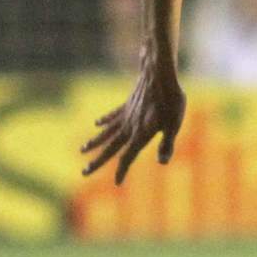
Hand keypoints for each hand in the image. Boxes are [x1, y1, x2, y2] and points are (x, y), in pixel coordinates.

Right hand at [81, 64, 187, 184]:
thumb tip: (162, 162)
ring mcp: (126, 115)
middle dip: (98, 161)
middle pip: (110, 148)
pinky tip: (96, 124)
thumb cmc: (171, 99)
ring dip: (94, 142)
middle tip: (84, 172)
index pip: (128, 157)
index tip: (116, 183)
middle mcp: (129, 127)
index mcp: (140, 134)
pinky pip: (112, 116)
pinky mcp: (127, 104)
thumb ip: (167, 144)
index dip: (123, 170)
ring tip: (82, 149)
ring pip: (106, 132)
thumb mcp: (174, 124)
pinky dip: (104, 121)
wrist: (159, 74)